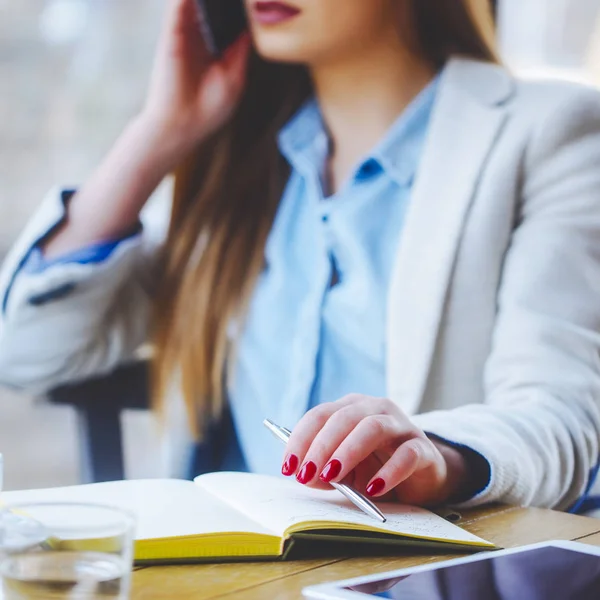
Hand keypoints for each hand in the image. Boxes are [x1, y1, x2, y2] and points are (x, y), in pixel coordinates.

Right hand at [140, 0, 250, 156]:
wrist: (181, 124)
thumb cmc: (209, 108)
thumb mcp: (235, 78)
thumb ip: (241, 49)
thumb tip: (250, 26)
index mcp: (218, 50)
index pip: (229, 20)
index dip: (240, 7)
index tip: (255, 0)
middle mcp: (200, 38)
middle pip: (213, 6)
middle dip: (223, 0)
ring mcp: (185, 34)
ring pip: (196, 2)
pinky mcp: (172, 34)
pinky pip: (178, 6)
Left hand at [282, 395, 472, 505]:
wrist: (422, 476)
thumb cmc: (375, 468)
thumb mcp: (344, 470)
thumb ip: (324, 470)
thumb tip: (306, 475)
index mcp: (350, 408)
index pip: (320, 415)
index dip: (301, 439)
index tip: (288, 467)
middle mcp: (375, 409)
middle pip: (343, 418)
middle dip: (321, 446)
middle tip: (307, 474)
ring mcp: (401, 425)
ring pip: (372, 427)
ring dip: (348, 452)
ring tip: (333, 476)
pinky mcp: (422, 447)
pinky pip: (406, 455)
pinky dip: (388, 472)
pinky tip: (374, 489)